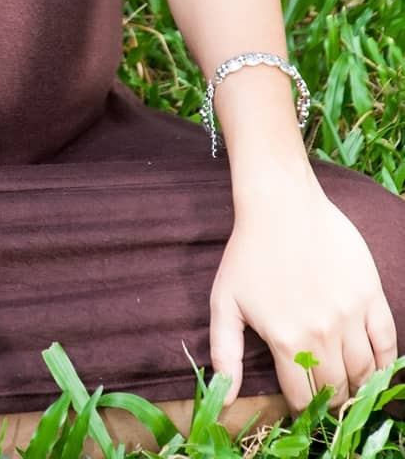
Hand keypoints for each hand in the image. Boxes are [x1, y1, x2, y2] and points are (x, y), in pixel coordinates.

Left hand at [209, 183, 398, 418]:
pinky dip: (386, 363)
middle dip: (331, 401)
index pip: (303, 397)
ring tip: (349, 387)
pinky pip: (388, 342)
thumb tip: (226, 397)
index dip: (303, 409)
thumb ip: (225, 353)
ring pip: (365, 372)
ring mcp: (350, 315)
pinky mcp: (371, 295)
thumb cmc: (249, 251)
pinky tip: (377, 369)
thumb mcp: (225, 301)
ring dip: (359, 386)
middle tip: (327, 398)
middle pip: (336, 389)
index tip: (302, 405)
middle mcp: (322, 334)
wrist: (281, 204)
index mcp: (286, 340)